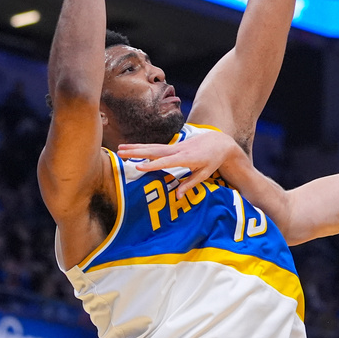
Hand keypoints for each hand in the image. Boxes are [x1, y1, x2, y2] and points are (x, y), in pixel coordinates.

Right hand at [118, 130, 241, 198]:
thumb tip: (176, 195)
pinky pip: (156, 147)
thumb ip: (190, 184)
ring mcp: (175, 146)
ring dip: (136, 147)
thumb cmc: (212, 160)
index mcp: (185, 158)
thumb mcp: (204, 174)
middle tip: (120, 152)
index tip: (138, 166)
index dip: (152, 164)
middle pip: (154, 150)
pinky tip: (133, 148)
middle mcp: (177, 150)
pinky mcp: (173, 146)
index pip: (165, 162)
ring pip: (152, 147)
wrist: (219, 142)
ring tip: (120, 148)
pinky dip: (143, 147)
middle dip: (136, 151)